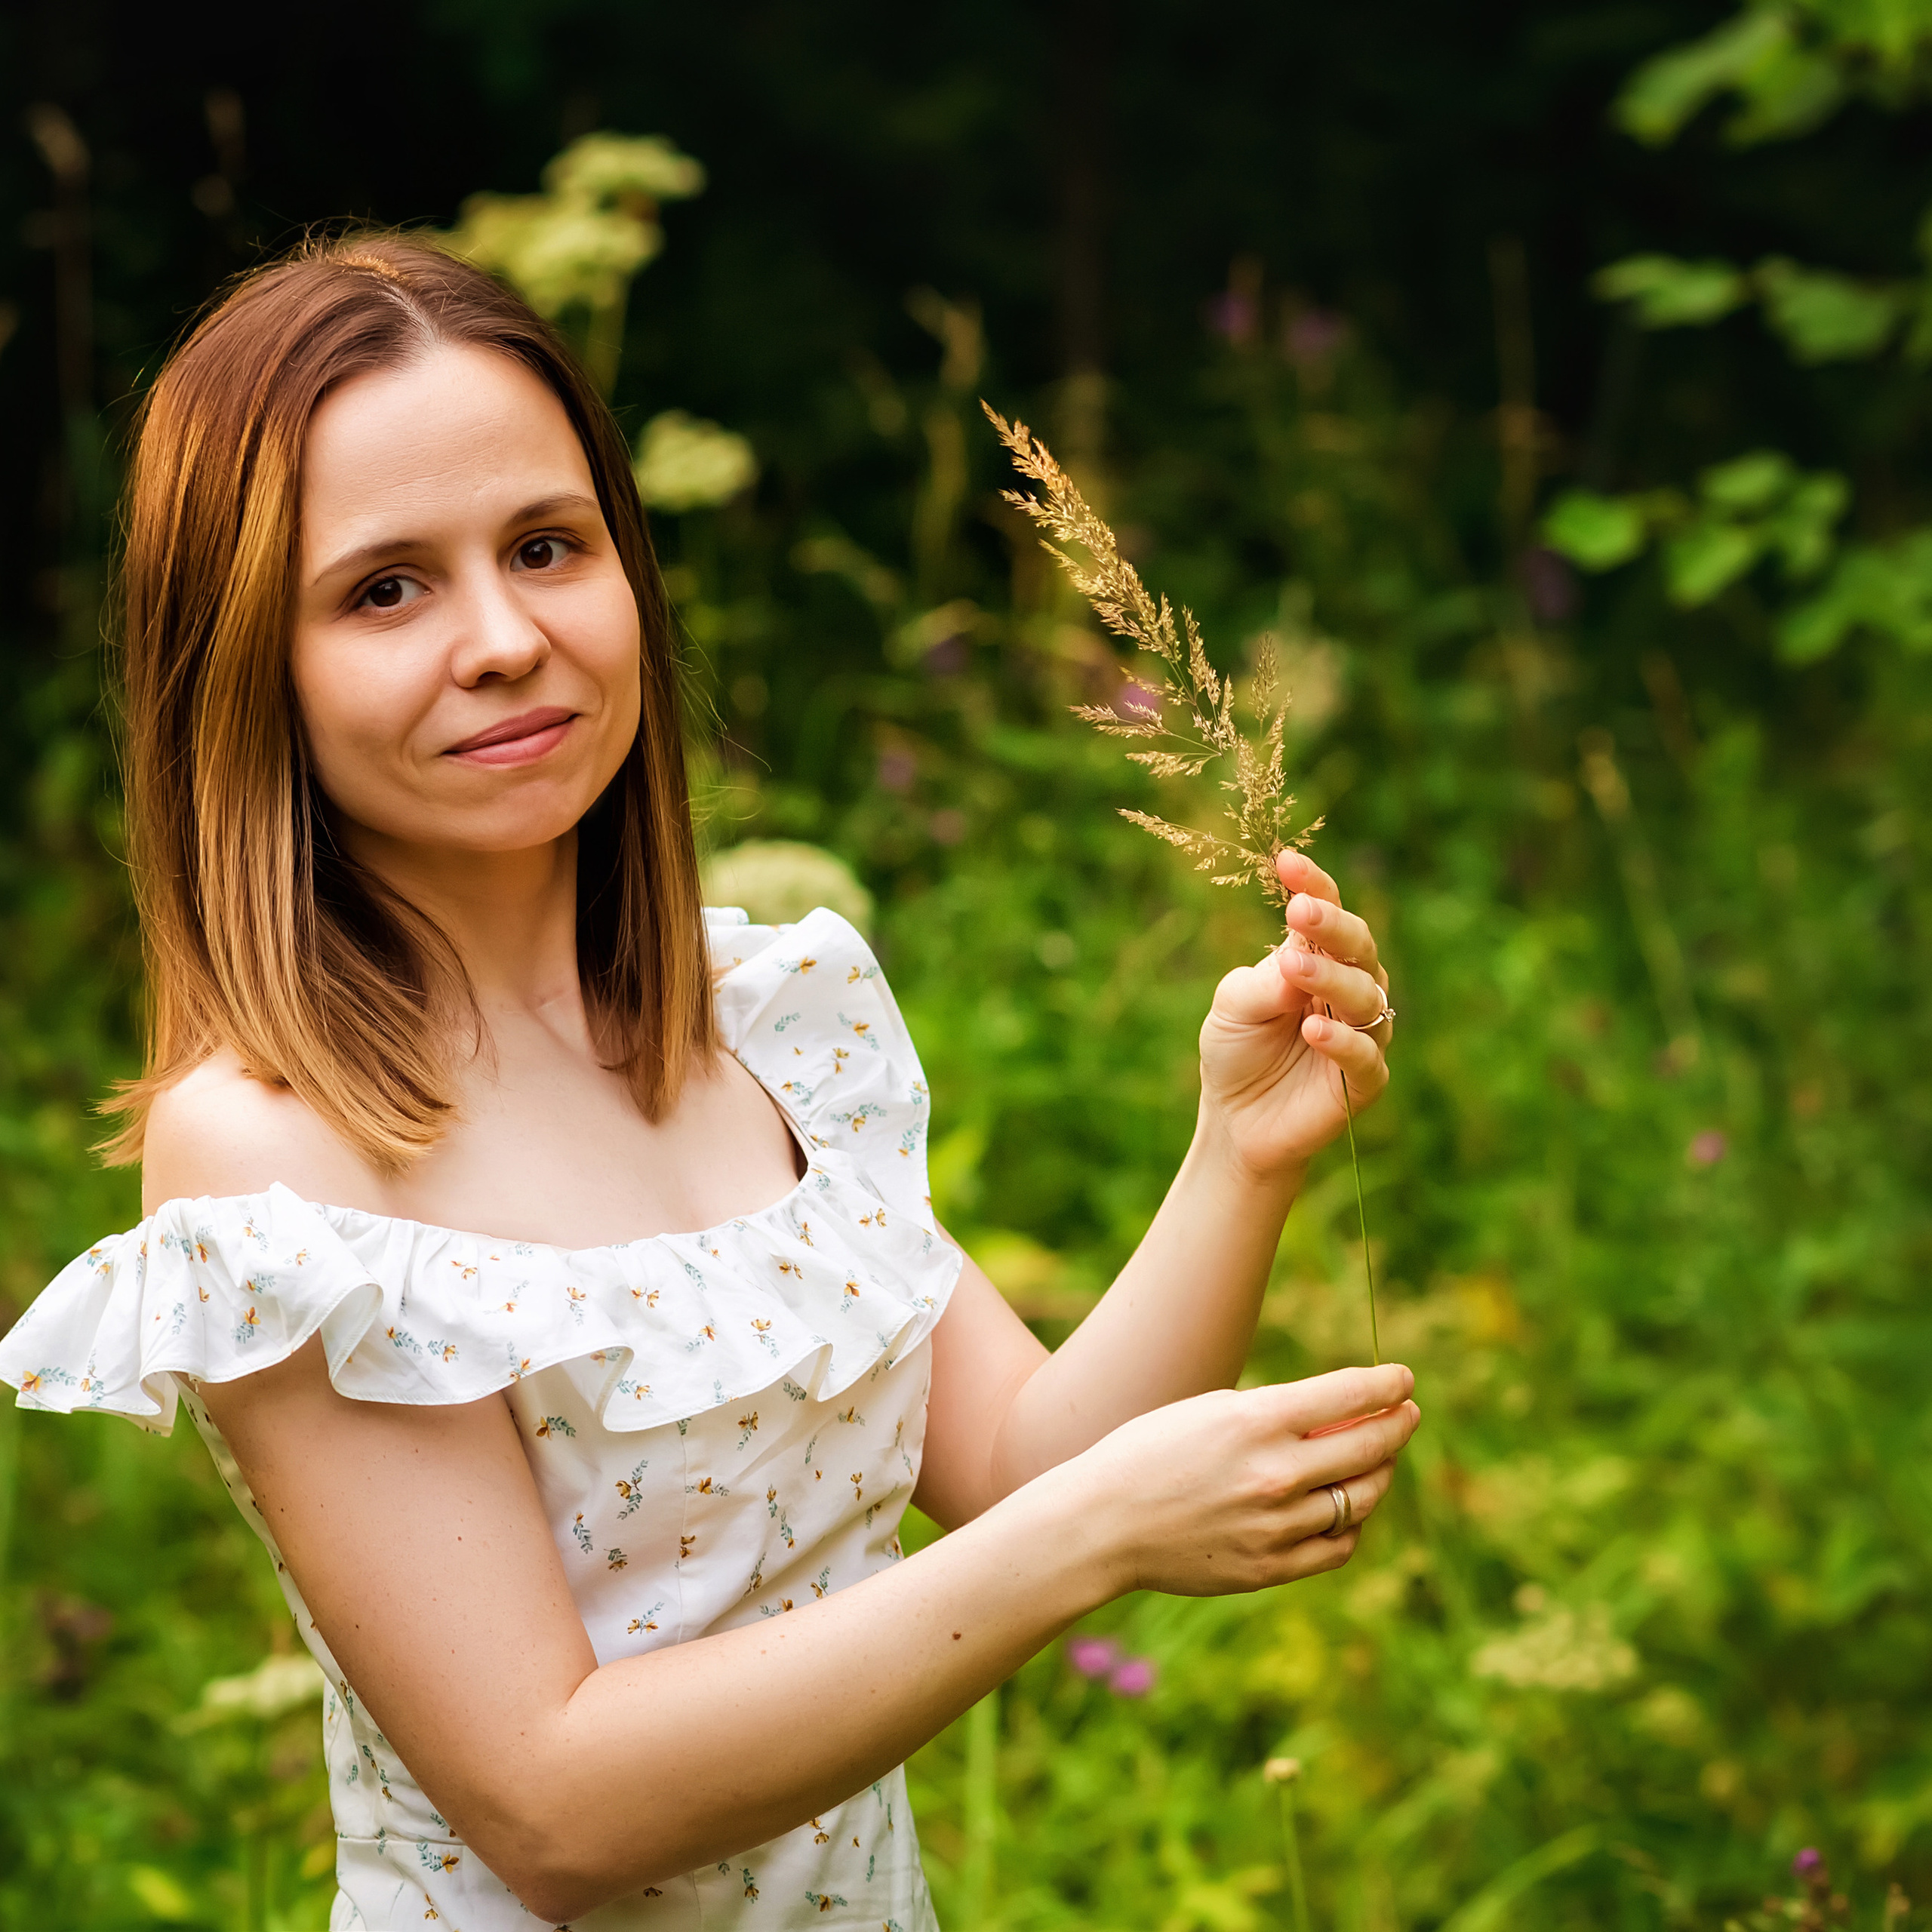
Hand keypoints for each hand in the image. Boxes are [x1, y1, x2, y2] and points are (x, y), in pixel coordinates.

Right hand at [1067, 1364, 1418, 1597]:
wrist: (1103, 1523)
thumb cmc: (1151, 1453)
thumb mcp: (1211, 1411)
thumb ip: (1276, 1414)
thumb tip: (1343, 1417)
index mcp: (1256, 1421)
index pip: (1349, 1395)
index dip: (1387, 1384)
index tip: (1403, 1379)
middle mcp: (1274, 1473)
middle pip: (1368, 1447)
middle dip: (1397, 1425)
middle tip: (1406, 1414)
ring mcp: (1276, 1526)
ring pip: (1360, 1499)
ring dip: (1379, 1474)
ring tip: (1378, 1460)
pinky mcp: (1270, 1567)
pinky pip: (1338, 1546)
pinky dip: (1350, 1524)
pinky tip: (1344, 1507)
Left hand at [1195, 849, 1392, 1183]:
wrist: (1235, 1120)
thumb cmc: (1236, 1050)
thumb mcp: (1233, 1007)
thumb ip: (1262, 983)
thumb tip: (1296, 961)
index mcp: (1314, 957)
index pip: (1324, 912)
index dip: (1313, 886)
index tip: (1288, 863)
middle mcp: (1346, 987)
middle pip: (1357, 947)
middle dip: (1332, 926)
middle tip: (1299, 912)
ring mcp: (1361, 1032)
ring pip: (1367, 996)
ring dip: (1333, 978)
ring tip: (1295, 969)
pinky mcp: (1365, 1081)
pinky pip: (1366, 1056)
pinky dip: (1343, 1041)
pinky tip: (1314, 1029)